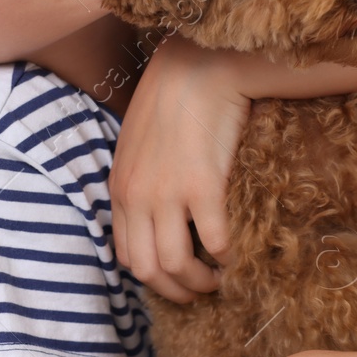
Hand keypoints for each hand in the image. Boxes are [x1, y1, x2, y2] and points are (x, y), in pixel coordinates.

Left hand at [110, 36, 248, 302]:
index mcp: (120, 189)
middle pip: (148, 269)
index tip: (176, 278)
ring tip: (220, 276)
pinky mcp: (202, 185)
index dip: (153, 277)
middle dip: (176, 290)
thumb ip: (139, 180)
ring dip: (202, 281)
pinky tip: (237, 251)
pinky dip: (227, 257)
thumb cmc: (172, 100)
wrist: (198, 66)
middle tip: (201, 290)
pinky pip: (214, 241)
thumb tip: (154, 212)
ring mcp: (167, 193)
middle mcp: (137, 197)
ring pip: (177, 264)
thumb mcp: (138, 144)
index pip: (125, 256)